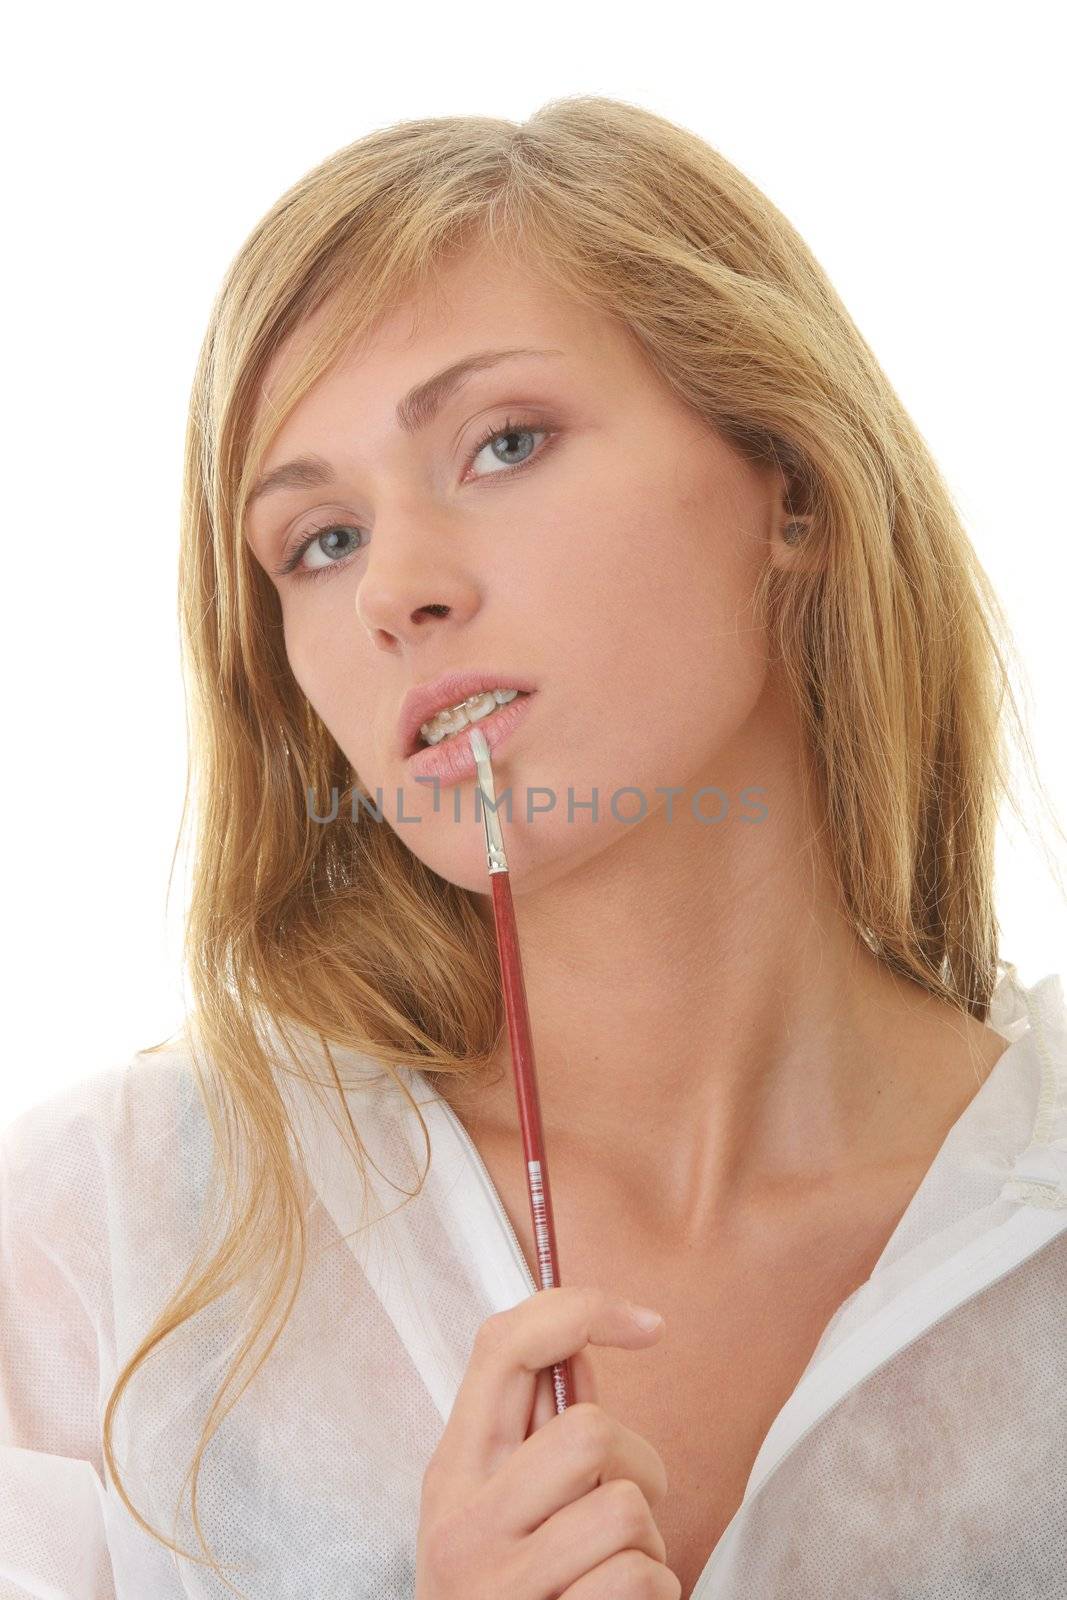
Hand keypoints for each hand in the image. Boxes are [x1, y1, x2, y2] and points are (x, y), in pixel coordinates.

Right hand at [415, 1285, 678, 1598]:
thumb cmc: (508, 1595)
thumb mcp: (501, 1508)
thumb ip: (539, 1433)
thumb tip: (587, 1345)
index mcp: (453, 1469)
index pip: (502, 1346)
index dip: (581, 1310)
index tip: (649, 1324)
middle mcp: (461, 1520)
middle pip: (588, 1428)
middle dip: (639, 1465)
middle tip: (626, 1507)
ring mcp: (497, 1584)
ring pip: (626, 1507)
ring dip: (648, 1541)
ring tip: (613, 1572)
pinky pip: (640, 1579)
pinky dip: (655, 1595)